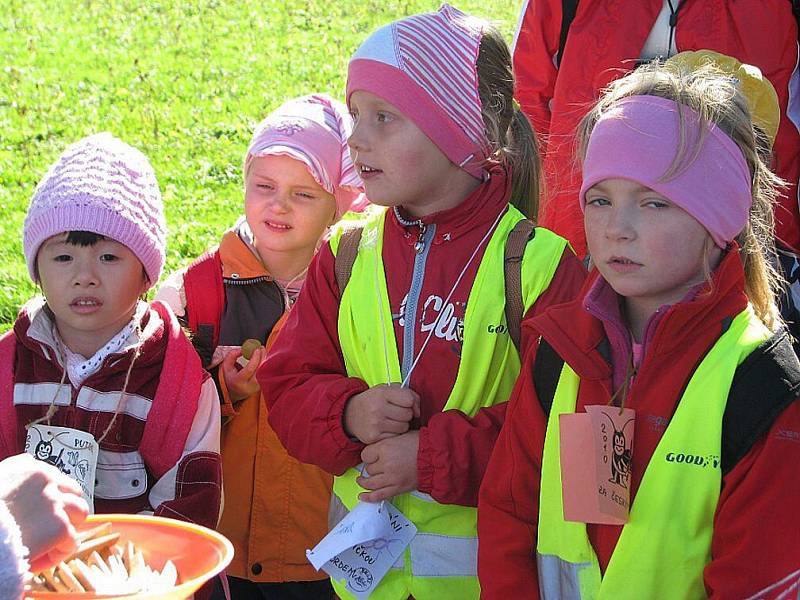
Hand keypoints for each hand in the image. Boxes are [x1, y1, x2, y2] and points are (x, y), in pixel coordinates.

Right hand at [0, 454, 88, 570]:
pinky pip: (71, 540)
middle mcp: (45, 478)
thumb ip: (12, 484)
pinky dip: (59, 552)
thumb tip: (21, 498)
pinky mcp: (59, 526)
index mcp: (25, 466)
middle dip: (65, 510)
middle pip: (72, 492)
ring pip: (80, 512)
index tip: (39, 513)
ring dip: (67, 528)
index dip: (50, 497)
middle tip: (49, 528)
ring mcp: (54, 502)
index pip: (53, 477)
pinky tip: (39, 558)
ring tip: (47, 543)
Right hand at [221, 346, 265, 402]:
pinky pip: (267, 373)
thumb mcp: (226, 366)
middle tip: (261, 348)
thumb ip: (232, 355)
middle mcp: (249, 386)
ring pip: (265, 372)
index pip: (249, 369)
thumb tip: (243, 348)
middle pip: (260, 370)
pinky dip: (266, 364)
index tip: (257, 349)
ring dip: (266, 360)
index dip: (255, 358)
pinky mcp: (263, 386)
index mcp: (238, 381)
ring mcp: (257, 387)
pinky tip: (263, 359)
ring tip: (262, 352)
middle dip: (263, 357)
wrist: (235, 392)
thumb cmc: (231, 378)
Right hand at [343, 384, 419, 443]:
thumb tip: (418, 409)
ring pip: (404, 427)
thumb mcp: (385, 390)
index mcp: (381, 393)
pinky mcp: (373, 437)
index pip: (409, 399)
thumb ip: (406, 393)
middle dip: (406, 414)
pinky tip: (386, 428)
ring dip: (401, 425)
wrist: (349, 414)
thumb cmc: (372, 401)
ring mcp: (375, 424)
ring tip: (391, 420)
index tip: (408, 404)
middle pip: (408, 414)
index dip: (412, 402)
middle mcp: (377, 408)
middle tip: (396, 413)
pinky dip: (394, 433)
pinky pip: (395, 437)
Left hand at [357, 431, 419, 501]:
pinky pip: (379, 495)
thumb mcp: (400, 435)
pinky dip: (369, 497)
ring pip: (370, 482)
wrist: (435, 456)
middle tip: (378, 463)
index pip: (365, 454)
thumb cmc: (420, 443)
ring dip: (365, 482)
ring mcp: (391, 478)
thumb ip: (386, 443)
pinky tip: (362, 496)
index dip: (369, 455)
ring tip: (362, 480)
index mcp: (385, 448)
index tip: (373, 454)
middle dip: (372, 466)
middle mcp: (386, 464)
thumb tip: (377, 449)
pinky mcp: (398, 488)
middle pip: (369, 468)